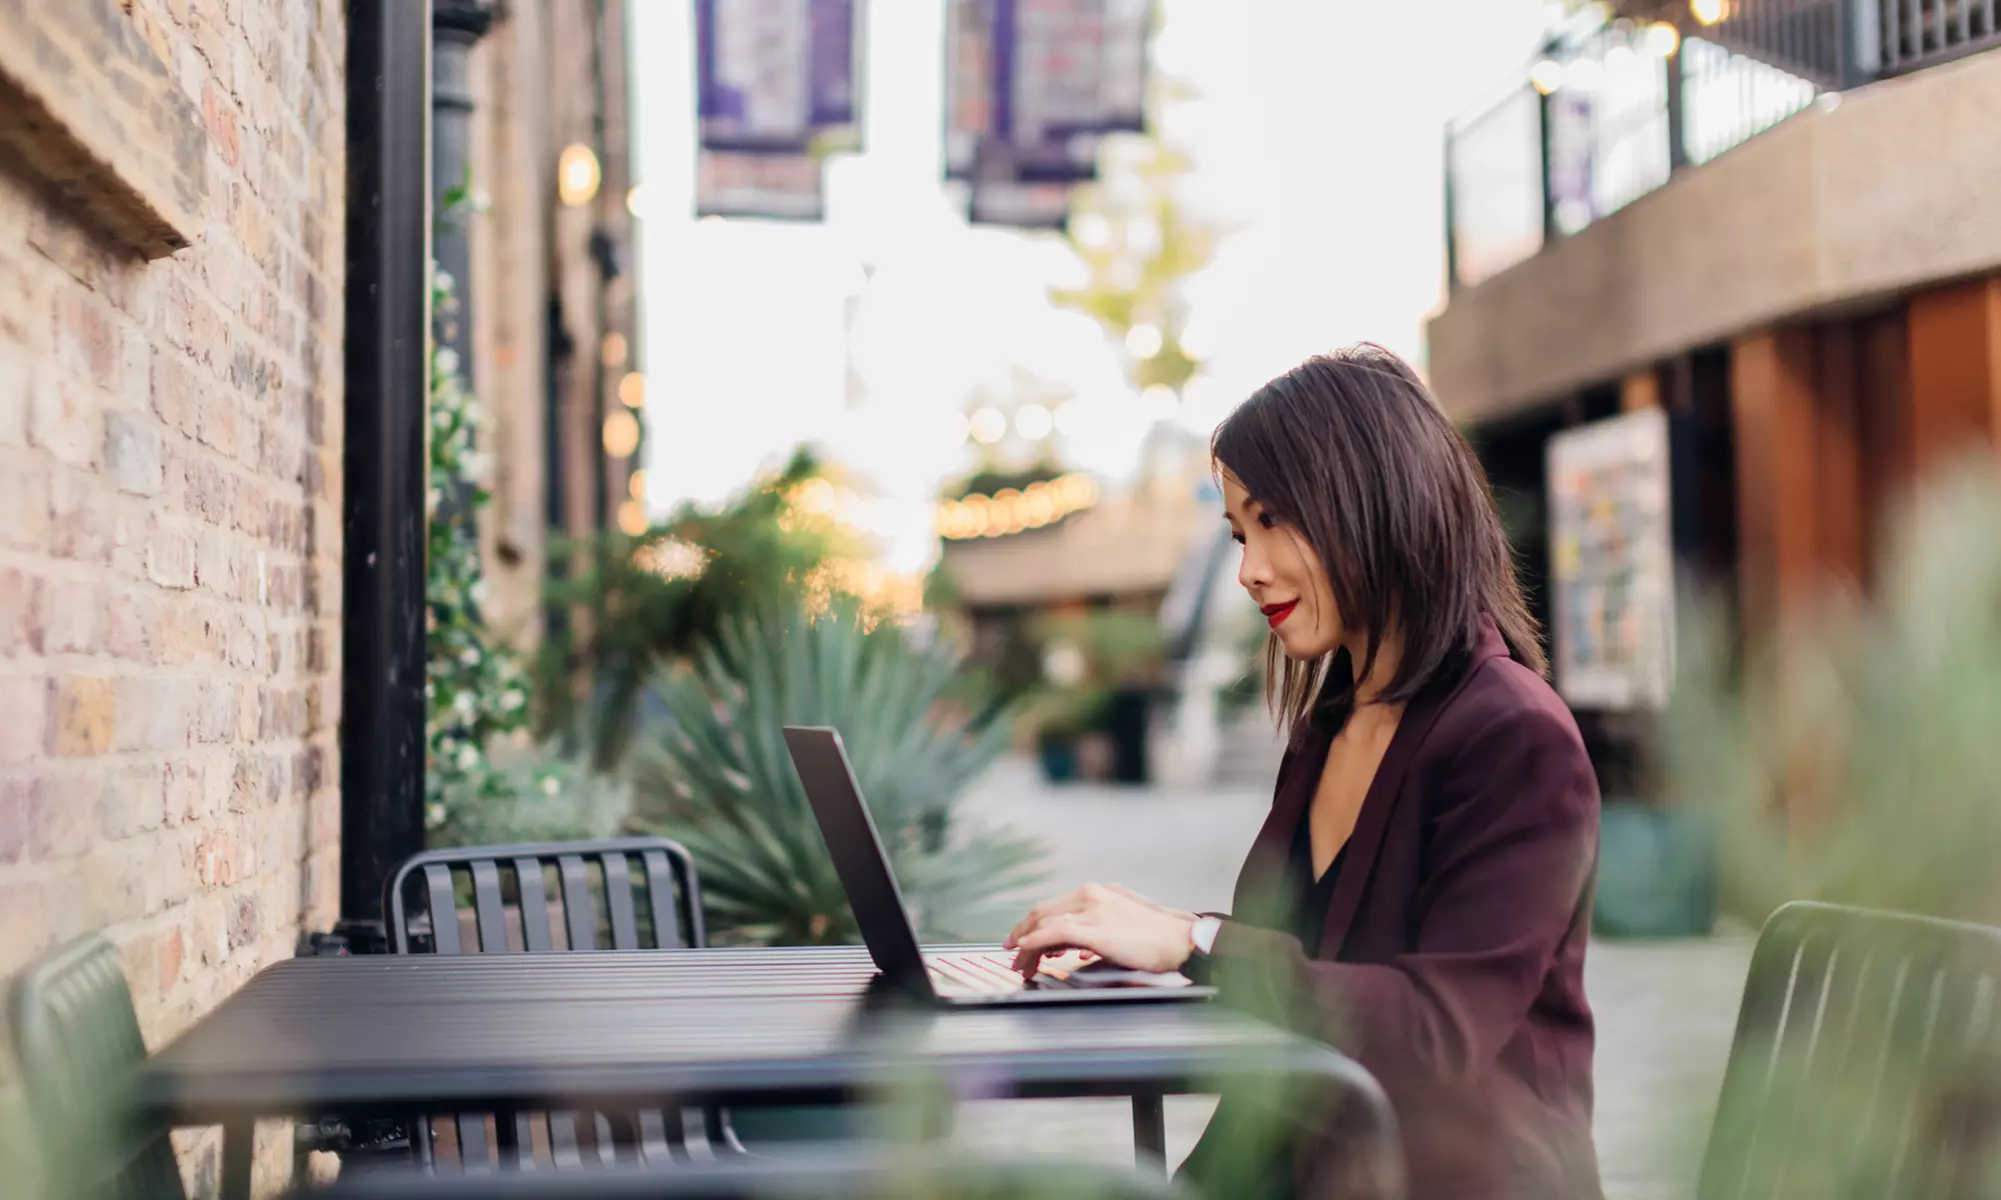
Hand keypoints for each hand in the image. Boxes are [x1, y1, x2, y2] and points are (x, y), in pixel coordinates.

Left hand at [1002, 883, 1196, 976]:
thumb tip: (1075, 945)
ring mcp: (1091, 910)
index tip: (1023, 938)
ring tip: (1020, 964)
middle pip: (1043, 912)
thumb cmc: (1159, 937)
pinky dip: (1034, 941)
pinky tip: (1025, 950)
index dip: (1034, 923)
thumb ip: (1097, 928)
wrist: (1181, 941)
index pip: (1055, 906)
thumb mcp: (1122, 922)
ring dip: (1026, 944)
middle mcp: (1091, 895)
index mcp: (1098, 892)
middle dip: (1023, 933)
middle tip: (1013, 953)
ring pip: (1044, 923)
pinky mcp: (1093, 929)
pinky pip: (1053, 933)